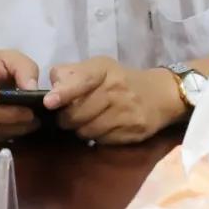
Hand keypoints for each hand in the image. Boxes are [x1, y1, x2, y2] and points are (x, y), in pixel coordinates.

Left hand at [44, 57, 185, 144]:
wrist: (160, 94)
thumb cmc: (120, 80)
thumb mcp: (98, 68)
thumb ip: (72, 75)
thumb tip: (49, 90)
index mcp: (103, 69)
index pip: (81, 80)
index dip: (63, 92)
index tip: (48, 102)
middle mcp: (115, 88)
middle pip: (77, 112)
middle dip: (66, 118)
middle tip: (69, 115)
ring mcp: (125, 111)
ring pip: (87, 129)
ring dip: (80, 129)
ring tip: (88, 121)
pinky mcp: (132, 131)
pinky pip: (102, 140)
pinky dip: (97, 137)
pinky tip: (103, 128)